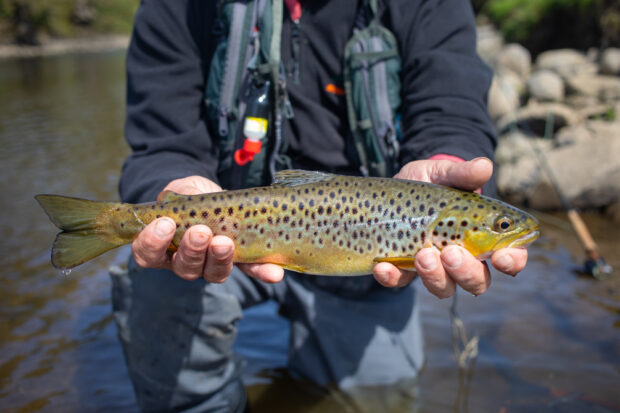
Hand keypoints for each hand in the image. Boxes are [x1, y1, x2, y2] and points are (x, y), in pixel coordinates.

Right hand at [131, 176, 283, 282]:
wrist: (215, 195)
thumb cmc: (190, 195)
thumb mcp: (182, 189)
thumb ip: (180, 195)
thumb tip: (180, 197)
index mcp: (163, 247)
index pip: (148, 254)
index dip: (152, 243)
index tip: (163, 224)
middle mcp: (186, 262)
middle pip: (185, 267)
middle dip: (192, 250)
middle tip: (200, 232)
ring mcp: (214, 264)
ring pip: (213, 273)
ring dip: (220, 259)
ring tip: (224, 242)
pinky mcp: (242, 260)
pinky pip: (251, 270)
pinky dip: (263, 272)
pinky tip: (274, 273)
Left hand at [372, 158, 528, 296]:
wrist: (398, 186)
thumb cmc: (433, 182)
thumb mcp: (444, 173)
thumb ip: (463, 173)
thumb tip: (484, 166)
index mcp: (484, 237)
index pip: (510, 259)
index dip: (511, 262)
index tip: (501, 257)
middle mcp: (463, 259)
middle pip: (477, 282)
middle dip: (466, 271)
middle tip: (451, 252)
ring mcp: (433, 268)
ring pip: (444, 288)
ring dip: (435, 277)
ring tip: (422, 255)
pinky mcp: (403, 269)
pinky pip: (400, 282)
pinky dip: (392, 278)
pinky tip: (383, 267)